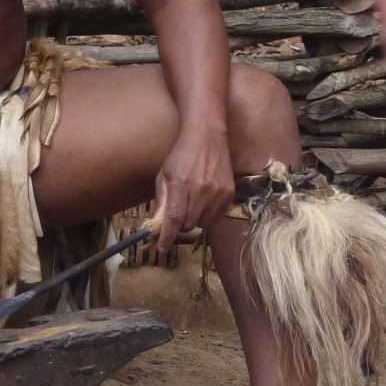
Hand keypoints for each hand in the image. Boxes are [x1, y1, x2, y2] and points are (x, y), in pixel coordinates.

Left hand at [152, 128, 234, 249]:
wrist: (207, 137)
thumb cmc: (181, 156)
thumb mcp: (164, 176)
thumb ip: (162, 202)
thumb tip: (156, 226)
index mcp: (181, 185)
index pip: (174, 219)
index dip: (167, 237)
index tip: (161, 248)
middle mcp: (202, 190)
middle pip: (188, 225)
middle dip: (179, 225)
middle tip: (177, 215)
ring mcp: (218, 193)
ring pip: (203, 223)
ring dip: (194, 220)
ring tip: (192, 204)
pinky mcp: (229, 194)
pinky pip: (216, 217)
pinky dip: (208, 215)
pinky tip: (204, 201)